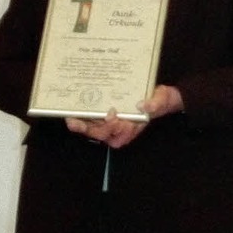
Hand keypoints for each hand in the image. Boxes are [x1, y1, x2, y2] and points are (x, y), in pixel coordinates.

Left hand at [65, 84, 183, 148]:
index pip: (119, 136)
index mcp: (132, 128)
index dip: (112, 128)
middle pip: (102, 134)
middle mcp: (120, 129)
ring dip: (81, 125)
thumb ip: (156, 103)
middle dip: (88, 129)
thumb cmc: (161, 100)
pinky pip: (92, 120)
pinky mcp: (106, 115)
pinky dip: (82, 117)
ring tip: (70, 118)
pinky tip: (72, 111)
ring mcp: (112, 123)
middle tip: (75, 121)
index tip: (111, 114)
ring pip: (94, 129)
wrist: (159, 96)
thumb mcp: (162, 99)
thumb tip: (144, 105)